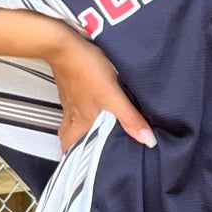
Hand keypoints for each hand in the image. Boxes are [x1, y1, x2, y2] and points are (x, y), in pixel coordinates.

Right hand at [49, 32, 156, 153]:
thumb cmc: (86, 67)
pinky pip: (73, 107)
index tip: (85, 168)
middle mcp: (73, 114)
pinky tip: (90, 106)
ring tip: (92, 132)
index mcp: (82, 121)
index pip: (71, 148)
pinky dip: (80, 112)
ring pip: (70, 123)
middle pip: (68, 138)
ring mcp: (69, 100)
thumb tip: (147, 140)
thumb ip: (129, 117)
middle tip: (89, 151)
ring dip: (79, 130)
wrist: (63, 44)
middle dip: (76, 146)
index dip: (75, 159)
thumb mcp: (112, 94)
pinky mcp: (70, 87)